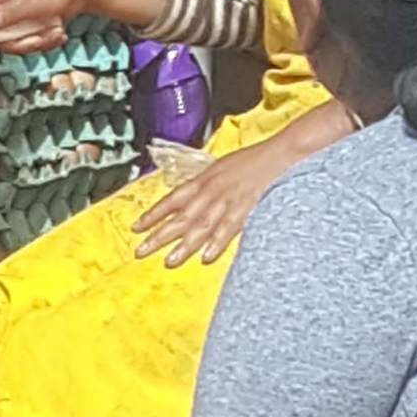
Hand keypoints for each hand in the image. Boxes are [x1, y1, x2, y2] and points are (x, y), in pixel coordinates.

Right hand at [0, 0, 94, 55]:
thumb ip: (11, 13)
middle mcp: (4, 5)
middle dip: (15, 42)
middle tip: (34, 39)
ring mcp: (17, 17)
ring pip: (12, 41)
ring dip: (35, 42)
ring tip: (54, 31)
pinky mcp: (30, 26)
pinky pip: (28, 42)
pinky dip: (45, 41)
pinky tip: (58, 32)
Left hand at [134, 136, 289, 267]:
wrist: (279, 156)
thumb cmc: (251, 161)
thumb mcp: (220, 168)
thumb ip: (203, 185)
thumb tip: (186, 198)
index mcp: (203, 180)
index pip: (172, 199)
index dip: (153, 214)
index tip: (136, 228)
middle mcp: (211, 192)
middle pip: (181, 217)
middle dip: (159, 236)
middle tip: (141, 251)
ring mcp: (228, 203)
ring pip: (201, 227)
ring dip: (184, 245)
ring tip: (169, 261)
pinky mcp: (246, 211)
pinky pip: (228, 230)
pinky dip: (217, 244)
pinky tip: (206, 258)